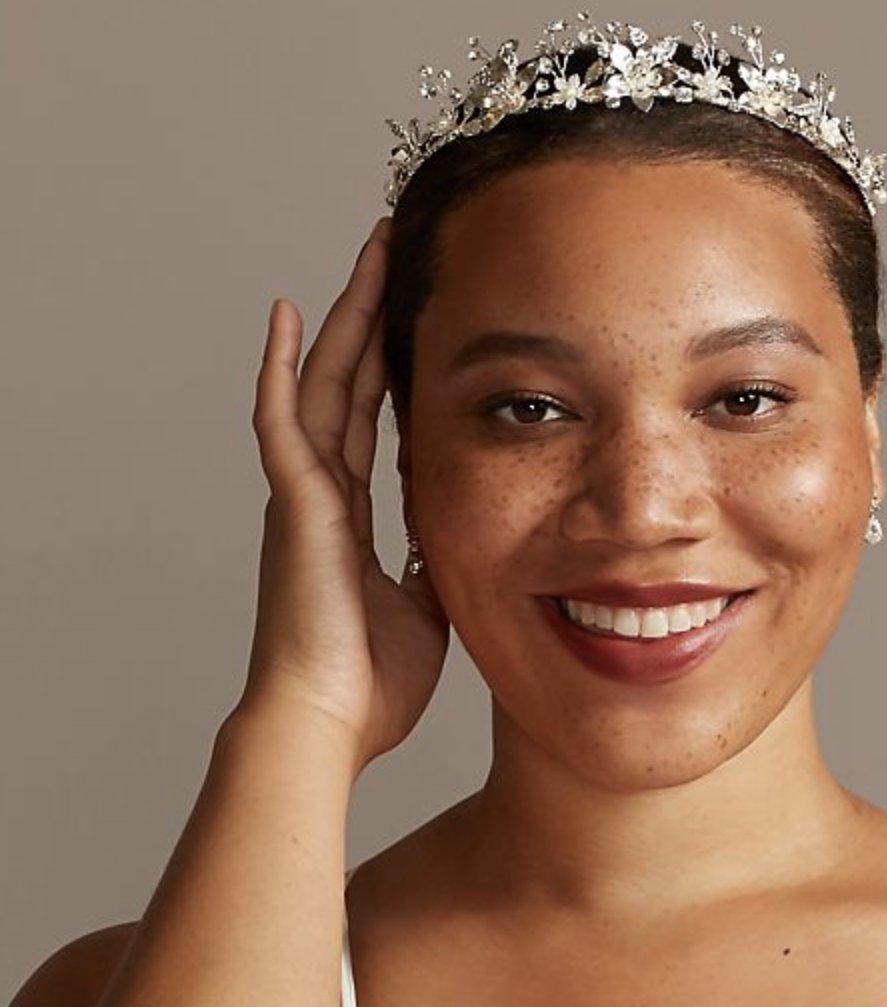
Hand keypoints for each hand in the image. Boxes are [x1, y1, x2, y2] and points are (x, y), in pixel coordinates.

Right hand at [237, 217, 448, 772]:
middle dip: (372, 318)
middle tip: (395, 254)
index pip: (370, 422)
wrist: (328, 725)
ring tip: (369, 253)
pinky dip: (281, 369)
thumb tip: (457, 536)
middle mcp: (321, 495)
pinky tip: (288, 315)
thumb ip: (435, 561)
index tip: (412, 323)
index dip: (388, 368)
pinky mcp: (294, 507)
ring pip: (323, 386)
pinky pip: (282, 425)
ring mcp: (303, 497)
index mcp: (350, 518)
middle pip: (349, 386)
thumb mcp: (425, 606)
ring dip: (346, 318)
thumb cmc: (369, 683)